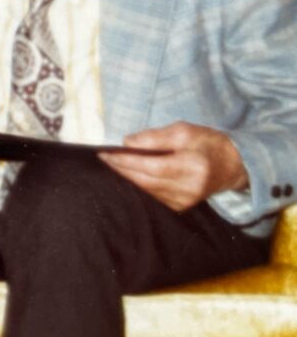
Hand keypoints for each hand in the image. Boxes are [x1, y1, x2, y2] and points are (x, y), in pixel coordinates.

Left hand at [99, 121, 248, 210]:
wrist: (232, 166)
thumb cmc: (207, 143)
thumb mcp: (184, 131)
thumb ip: (155, 137)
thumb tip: (127, 142)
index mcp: (193, 167)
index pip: (152, 166)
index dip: (126, 161)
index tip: (106, 153)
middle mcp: (189, 189)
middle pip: (146, 180)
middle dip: (121, 168)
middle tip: (103, 157)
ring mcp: (185, 201)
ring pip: (147, 189)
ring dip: (127, 176)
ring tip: (112, 162)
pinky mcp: (181, 206)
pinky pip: (153, 195)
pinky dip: (139, 183)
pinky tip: (128, 173)